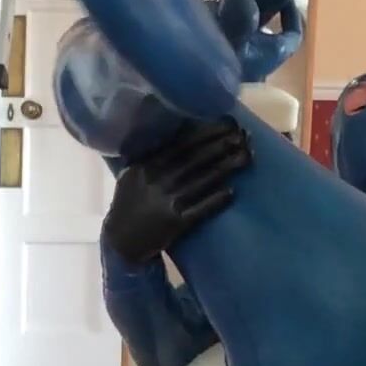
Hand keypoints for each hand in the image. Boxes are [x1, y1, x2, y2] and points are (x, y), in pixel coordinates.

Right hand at [103, 118, 250, 264]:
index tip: (227, 124)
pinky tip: (231, 191)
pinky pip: (200, 210)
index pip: (181, 145)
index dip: (206, 134)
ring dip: (225, 168)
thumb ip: (152, 156)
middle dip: (221, 146)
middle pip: (195, 160)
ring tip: (245, 157)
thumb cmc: (129, 203)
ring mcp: (166, 203)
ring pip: (201, 182)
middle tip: (243, 137)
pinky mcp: (175, 224)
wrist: (120, 241)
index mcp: (146, 166)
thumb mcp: (132, 175)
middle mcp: (157, 181)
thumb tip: (180, 135)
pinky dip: (216, 200)